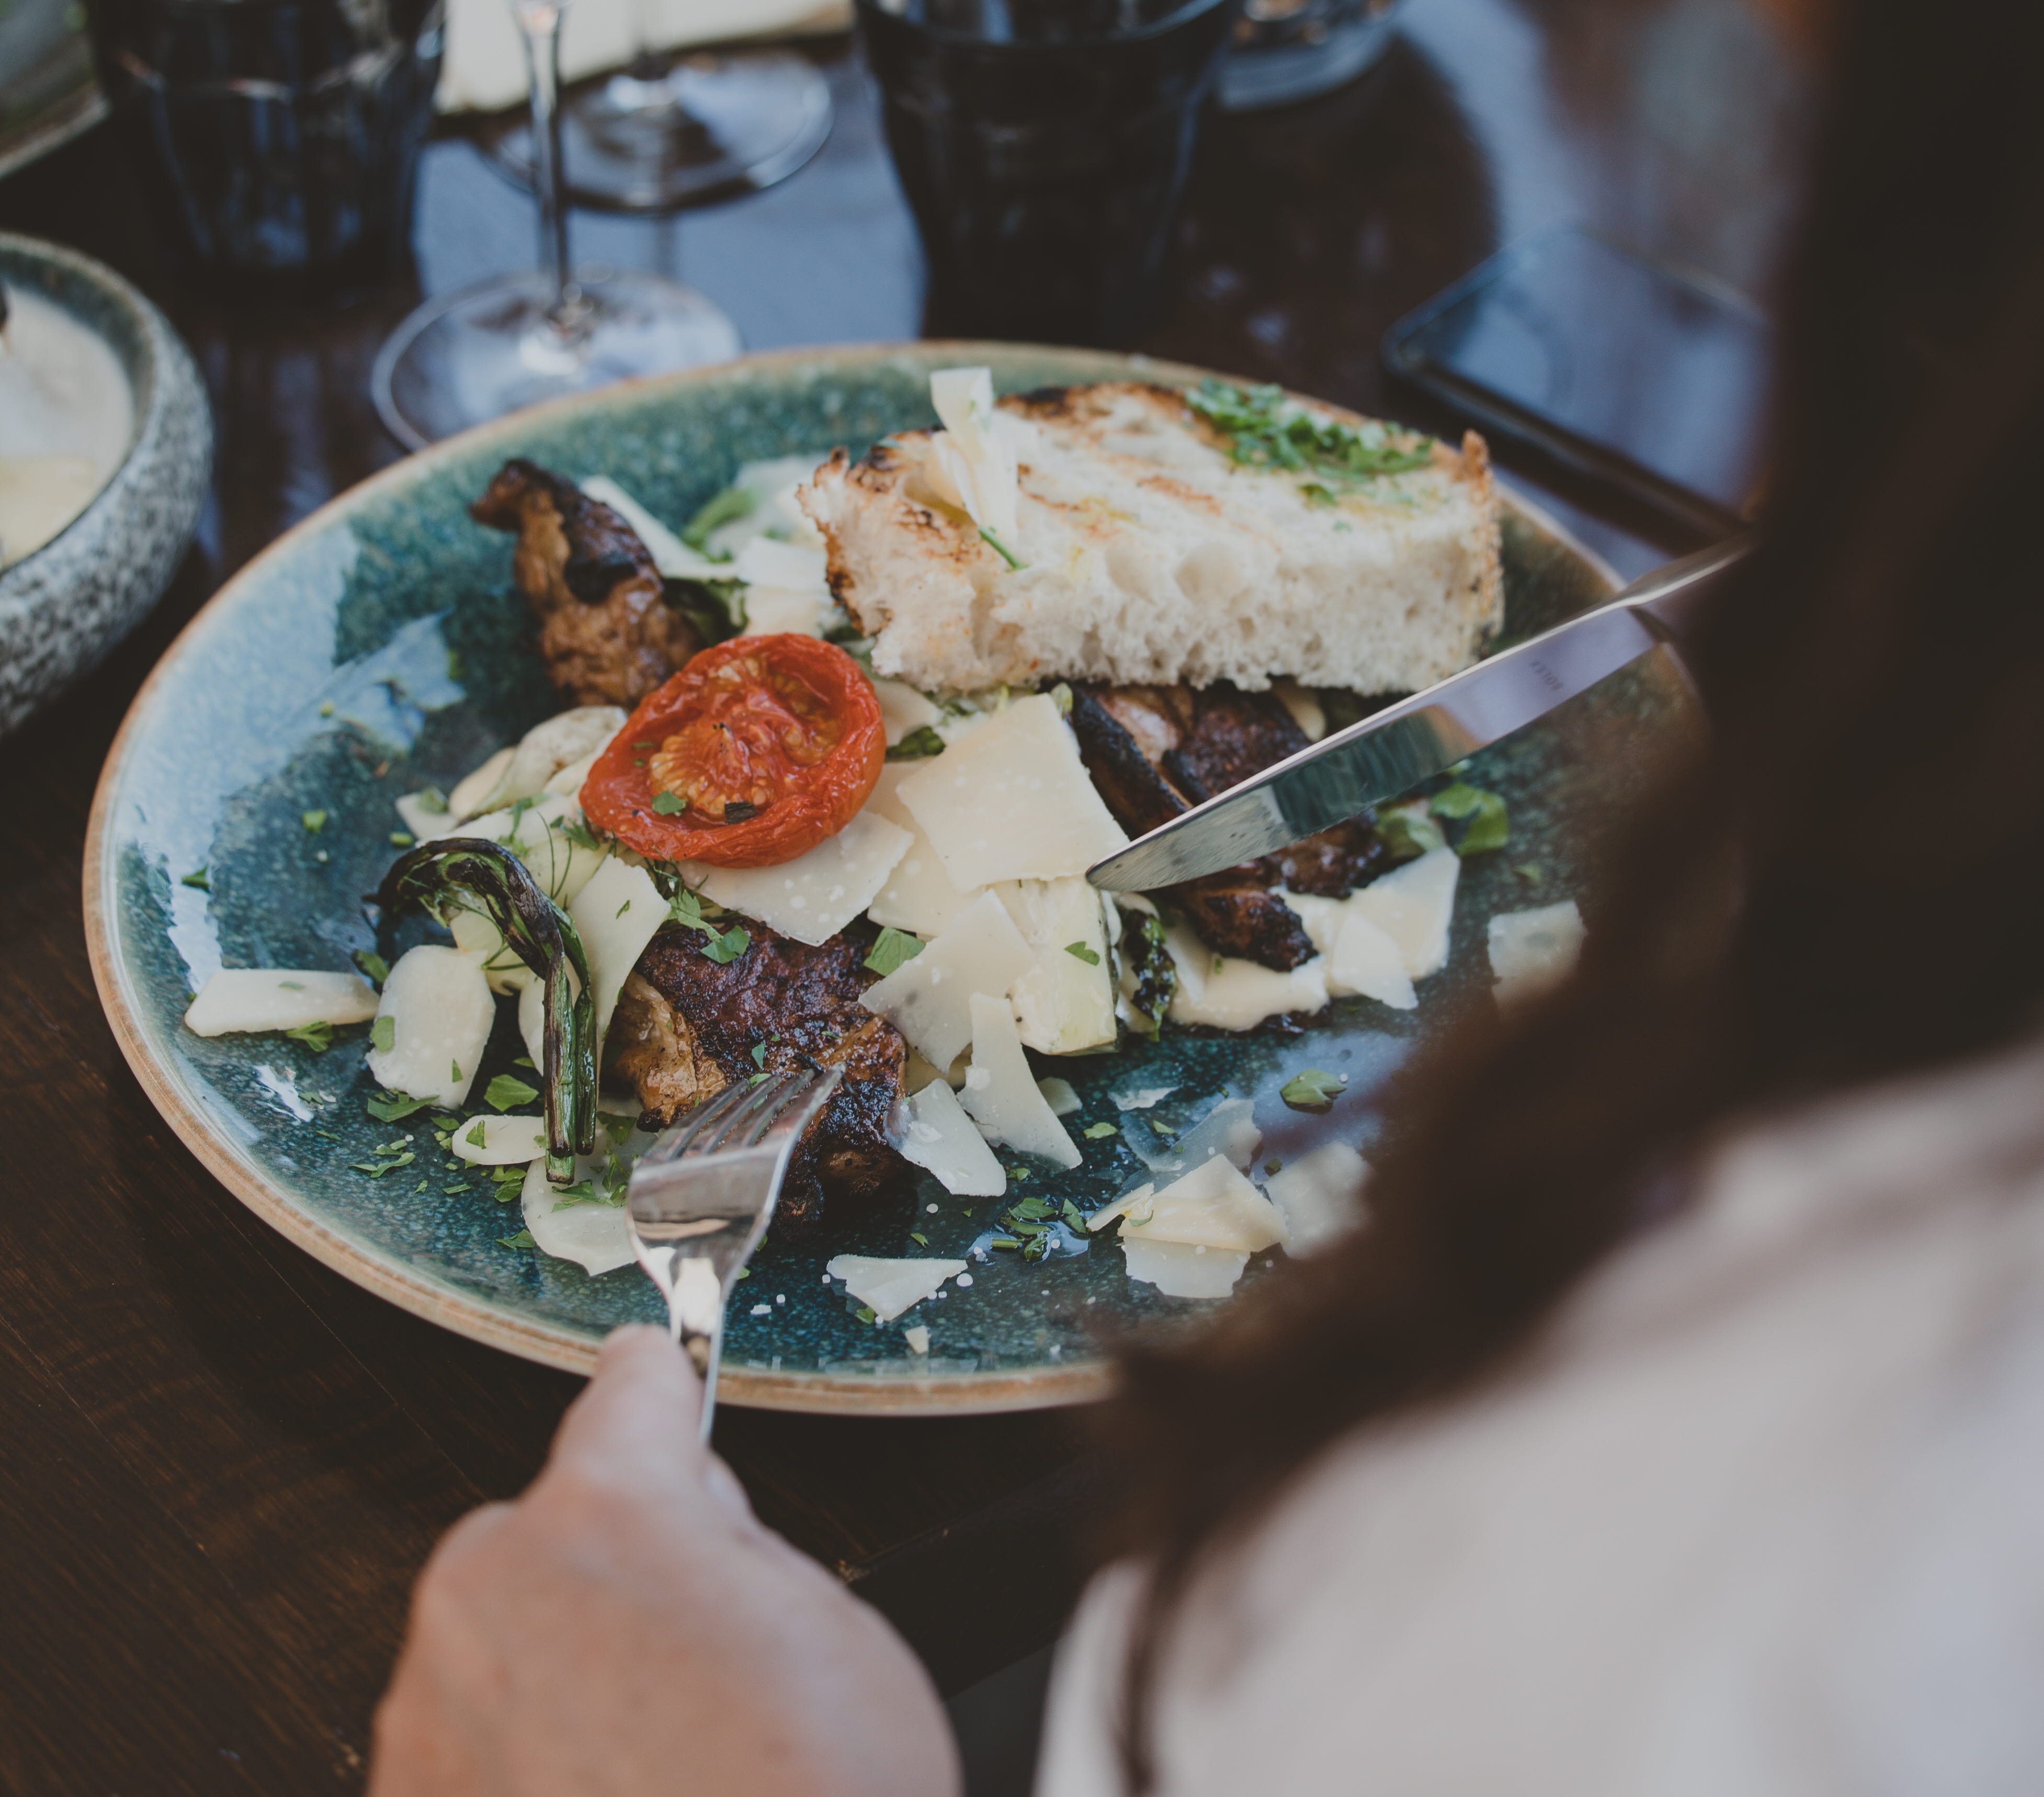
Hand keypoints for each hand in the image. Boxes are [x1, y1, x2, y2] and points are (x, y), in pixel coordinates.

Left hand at [369, 1326, 960, 1796]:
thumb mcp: (831, 1627)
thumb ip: (732, 1542)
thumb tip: (688, 1518)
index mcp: (609, 1514)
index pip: (628, 1391)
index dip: (658, 1382)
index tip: (651, 1369)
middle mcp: (494, 1588)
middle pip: (551, 1525)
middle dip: (612, 1564)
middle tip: (699, 1655)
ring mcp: (434, 1706)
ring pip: (501, 1636)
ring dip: (560, 1669)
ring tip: (660, 1760)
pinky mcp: (408, 1792)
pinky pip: (466, 1737)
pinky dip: (520, 1760)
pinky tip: (607, 1796)